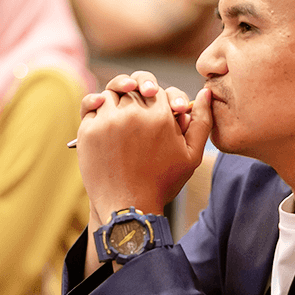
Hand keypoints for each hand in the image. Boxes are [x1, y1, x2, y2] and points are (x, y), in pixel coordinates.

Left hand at [76, 71, 211, 224]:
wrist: (128, 208)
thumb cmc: (162, 183)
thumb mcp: (192, 155)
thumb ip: (202, 121)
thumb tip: (205, 92)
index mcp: (161, 116)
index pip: (157, 89)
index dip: (157, 98)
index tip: (156, 113)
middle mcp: (133, 113)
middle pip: (133, 86)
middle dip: (137, 94)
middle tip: (138, 109)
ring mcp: (108, 121)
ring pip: (111, 93)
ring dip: (116, 98)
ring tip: (121, 115)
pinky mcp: (89, 131)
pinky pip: (90, 105)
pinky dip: (96, 106)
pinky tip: (102, 115)